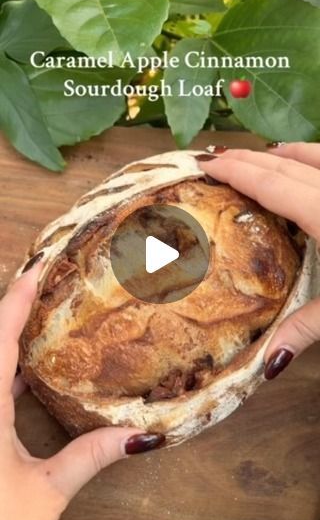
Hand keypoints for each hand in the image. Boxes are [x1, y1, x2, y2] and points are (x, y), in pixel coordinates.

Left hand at [0, 263, 163, 519]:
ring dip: (7, 336)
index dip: (16, 300)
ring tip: (38, 314)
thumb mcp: (46, 492)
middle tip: (43, 282)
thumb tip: (141, 436)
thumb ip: (90, 456)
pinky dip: (6, 368)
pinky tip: (26, 371)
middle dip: (11, 309)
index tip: (36, 267)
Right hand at [199, 142, 319, 379]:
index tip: (209, 164)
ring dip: (284, 154)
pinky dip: (314, 160)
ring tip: (260, 157)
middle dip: (252, 158)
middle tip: (220, 159)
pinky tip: (311, 168)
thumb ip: (306, 329)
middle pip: (289, 164)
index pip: (273, 184)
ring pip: (317, 155)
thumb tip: (268, 366)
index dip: (238, 172)